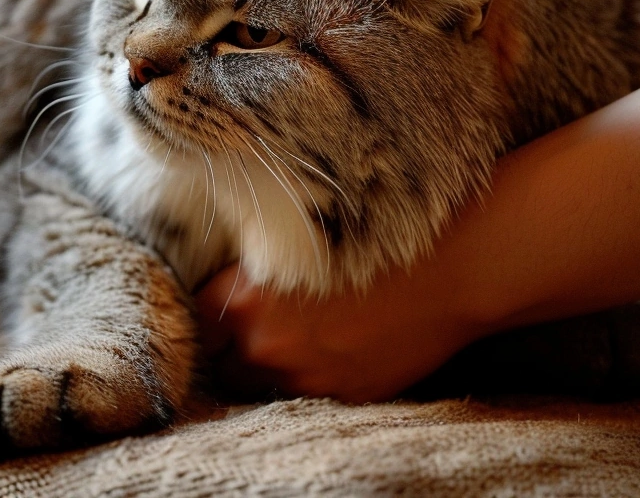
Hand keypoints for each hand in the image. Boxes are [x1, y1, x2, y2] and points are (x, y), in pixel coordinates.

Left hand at [195, 258, 483, 402]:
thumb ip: (255, 277)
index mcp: (246, 300)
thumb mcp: (297, 245)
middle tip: (250, 328)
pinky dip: (308, 378)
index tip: (211, 311)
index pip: (195, 322)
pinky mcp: (340, 398)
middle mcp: (266, 346)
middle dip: (230, 348)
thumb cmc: (372, 242)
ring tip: (293, 339)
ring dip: (268, 367)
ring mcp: (303, 378)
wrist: (445, 273)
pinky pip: (305, 396)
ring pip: (261, 385)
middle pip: (221, 363)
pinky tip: (330, 349)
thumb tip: (228, 293)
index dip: (203, 317)